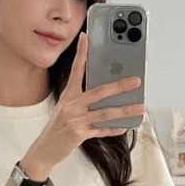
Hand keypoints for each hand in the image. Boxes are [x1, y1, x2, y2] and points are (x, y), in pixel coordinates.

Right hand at [24, 32, 144, 170]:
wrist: (45, 148)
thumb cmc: (58, 125)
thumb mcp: (66, 107)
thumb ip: (82, 97)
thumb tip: (106, 90)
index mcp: (68, 95)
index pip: (76, 69)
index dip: (81, 53)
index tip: (86, 37)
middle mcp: (72, 105)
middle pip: (99, 92)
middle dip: (119, 86)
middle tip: (136, 81)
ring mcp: (76, 120)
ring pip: (105, 113)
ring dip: (125, 110)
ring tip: (140, 107)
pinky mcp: (80, 134)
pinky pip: (102, 131)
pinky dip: (114, 129)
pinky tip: (125, 126)